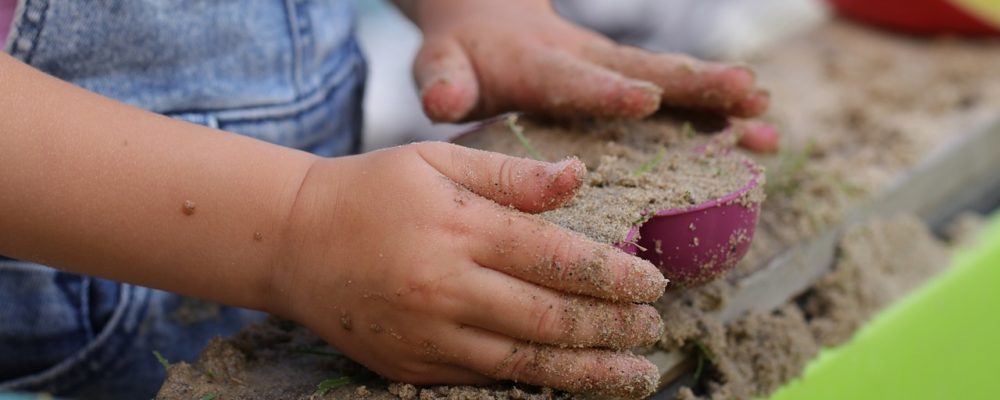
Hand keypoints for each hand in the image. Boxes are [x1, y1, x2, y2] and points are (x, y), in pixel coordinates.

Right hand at [270, 143, 667, 396]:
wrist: (292, 241)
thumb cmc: (372, 190)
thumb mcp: (437, 161)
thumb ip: (511, 175)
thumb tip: (579, 179)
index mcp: (460, 228)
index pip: (557, 258)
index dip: (614, 275)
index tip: (653, 283)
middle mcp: (447, 288)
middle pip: (550, 319)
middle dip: (612, 328)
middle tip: (653, 329)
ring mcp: (428, 335)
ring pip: (525, 364)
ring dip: (588, 372)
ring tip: (635, 375)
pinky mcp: (411, 367)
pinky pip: (485, 382)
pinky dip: (534, 386)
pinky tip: (569, 384)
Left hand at [404, 0, 777, 151]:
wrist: (487, 24)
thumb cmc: (462, 57)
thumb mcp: (441, 65)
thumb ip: (443, 80)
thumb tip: (443, 100)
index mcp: (538, 65)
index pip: (574, 79)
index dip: (606, 91)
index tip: (645, 98)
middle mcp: (586, 63)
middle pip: (644, 72)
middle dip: (694, 85)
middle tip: (746, 93)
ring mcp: (613, 73)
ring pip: (671, 85)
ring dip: (719, 100)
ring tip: (767, 118)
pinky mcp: (628, 84)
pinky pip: (677, 100)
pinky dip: (719, 117)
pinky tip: (762, 137)